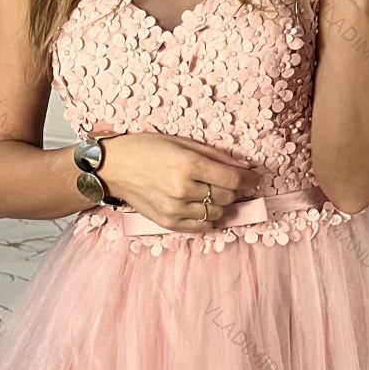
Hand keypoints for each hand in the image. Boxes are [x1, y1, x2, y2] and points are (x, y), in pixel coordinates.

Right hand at [86, 123, 260, 232]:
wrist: (113, 167)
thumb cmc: (146, 148)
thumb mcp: (181, 142)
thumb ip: (215, 155)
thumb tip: (244, 168)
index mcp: (188, 165)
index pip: (233, 180)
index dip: (250, 180)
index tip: (255, 178)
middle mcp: (183, 189)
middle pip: (227, 197)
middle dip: (234, 190)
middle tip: (229, 182)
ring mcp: (175, 209)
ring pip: (216, 213)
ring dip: (221, 203)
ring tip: (211, 192)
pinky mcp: (167, 223)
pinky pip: (201, 227)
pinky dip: (208, 218)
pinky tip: (202, 206)